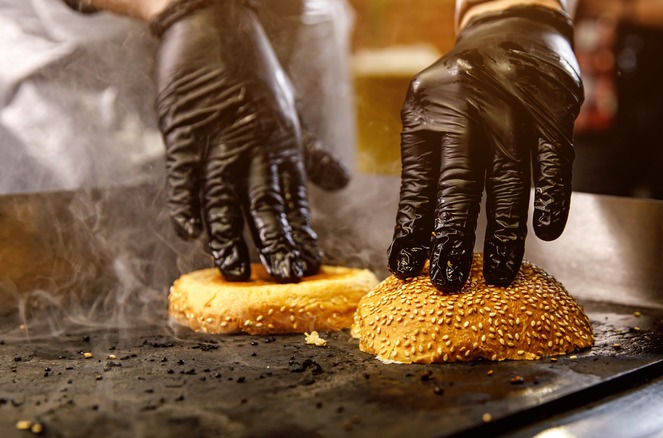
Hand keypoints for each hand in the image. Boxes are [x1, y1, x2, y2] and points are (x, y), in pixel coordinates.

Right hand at [153, 0, 347, 282]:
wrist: (212, 22)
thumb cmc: (253, 74)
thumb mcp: (290, 113)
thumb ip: (310, 155)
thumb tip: (340, 184)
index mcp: (282, 146)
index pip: (293, 199)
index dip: (301, 234)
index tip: (311, 266)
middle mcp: (255, 146)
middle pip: (264, 202)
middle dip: (275, 242)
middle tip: (285, 278)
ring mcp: (219, 137)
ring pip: (224, 193)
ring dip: (228, 233)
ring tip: (235, 268)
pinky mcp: (184, 126)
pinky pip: (184, 169)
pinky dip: (186, 199)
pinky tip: (188, 230)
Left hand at [388, 6, 582, 291]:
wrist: (512, 30)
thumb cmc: (463, 89)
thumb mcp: (430, 113)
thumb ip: (427, 166)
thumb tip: (418, 237)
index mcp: (427, 116)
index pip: (417, 184)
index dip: (412, 230)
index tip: (405, 269)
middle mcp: (466, 112)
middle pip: (459, 186)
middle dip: (453, 240)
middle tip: (449, 282)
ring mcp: (511, 111)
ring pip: (509, 182)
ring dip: (505, 234)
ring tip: (502, 274)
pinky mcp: (552, 111)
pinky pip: (555, 163)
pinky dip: (552, 199)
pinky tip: (547, 231)